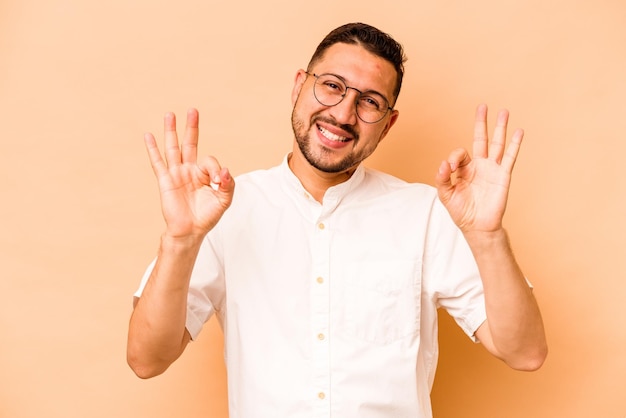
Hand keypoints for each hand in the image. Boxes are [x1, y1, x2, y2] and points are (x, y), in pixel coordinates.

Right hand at [144, 108, 234, 238]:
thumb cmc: (207, 216)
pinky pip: (158, 162)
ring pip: (173, 148)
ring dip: (171, 131)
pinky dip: (153, 149)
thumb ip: (228, 185)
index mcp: (204, 174)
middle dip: (192, 127)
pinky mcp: (165, 181)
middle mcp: (190, 170)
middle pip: (190, 143)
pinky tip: (149, 135)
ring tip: (170, 114)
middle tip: (193, 110)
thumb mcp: (224, 200)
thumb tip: (226, 171)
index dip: (216, 169)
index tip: (218, 182)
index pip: (210, 161)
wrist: (191, 231)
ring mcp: (176, 174)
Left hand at [434, 104, 522, 232]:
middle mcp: (479, 166)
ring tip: (504, 112)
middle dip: (481, 123)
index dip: (454, 157)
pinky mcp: (503, 176)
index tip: (449, 167)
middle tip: (482, 107)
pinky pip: (509, 157)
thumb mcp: (445, 195)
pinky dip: (514, 145)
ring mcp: (492, 169)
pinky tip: (518, 132)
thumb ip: (442, 179)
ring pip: (497, 144)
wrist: (478, 226)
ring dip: (500, 128)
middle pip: (481, 139)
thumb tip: (443, 164)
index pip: (460, 154)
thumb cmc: (461, 212)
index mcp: (464, 169)